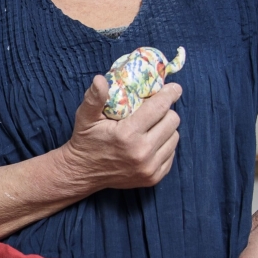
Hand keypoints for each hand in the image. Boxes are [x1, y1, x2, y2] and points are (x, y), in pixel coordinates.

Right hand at [58, 75, 181, 192]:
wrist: (83, 173)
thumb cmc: (86, 140)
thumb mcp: (86, 117)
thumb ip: (94, 97)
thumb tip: (100, 79)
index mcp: (127, 134)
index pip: (159, 107)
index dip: (169, 94)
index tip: (175, 88)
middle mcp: (142, 152)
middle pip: (172, 121)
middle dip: (166, 111)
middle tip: (156, 108)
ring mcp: (149, 167)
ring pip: (175, 137)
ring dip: (166, 128)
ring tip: (152, 126)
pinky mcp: (154, 178)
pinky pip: (171, 154)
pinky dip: (165, 145)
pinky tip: (152, 141)